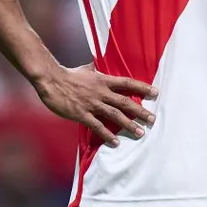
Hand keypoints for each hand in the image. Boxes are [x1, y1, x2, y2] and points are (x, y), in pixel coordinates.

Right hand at [34, 62, 157, 146]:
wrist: (51, 80)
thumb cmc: (68, 74)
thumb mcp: (86, 69)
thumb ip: (96, 69)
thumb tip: (99, 64)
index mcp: (103, 80)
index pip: (127, 83)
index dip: (142, 87)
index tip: (156, 92)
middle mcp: (101, 92)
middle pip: (125, 102)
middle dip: (140, 111)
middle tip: (152, 119)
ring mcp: (92, 104)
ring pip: (115, 115)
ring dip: (129, 125)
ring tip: (140, 133)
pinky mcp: (82, 114)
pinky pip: (97, 126)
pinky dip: (108, 135)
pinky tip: (116, 142)